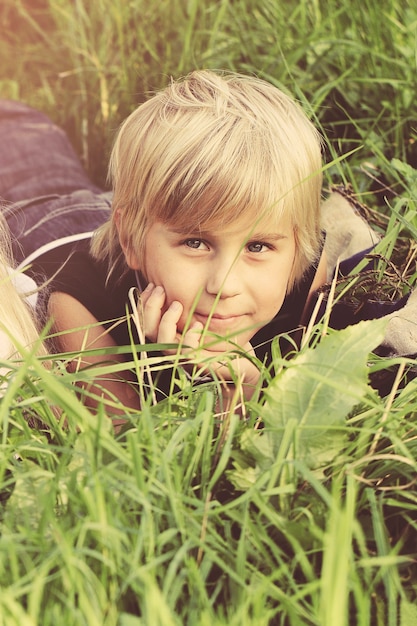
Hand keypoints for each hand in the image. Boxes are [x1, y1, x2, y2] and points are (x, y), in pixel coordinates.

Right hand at [139, 283, 259, 392]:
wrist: (241, 364)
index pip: (145, 322)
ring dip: (167, 320)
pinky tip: (197, 325)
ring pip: (162, 341)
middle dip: (150, 307)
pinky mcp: (197, 366)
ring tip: (178, 304)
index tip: (153, 286)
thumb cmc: (223, 340)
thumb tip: (179, 278)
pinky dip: (189, 337)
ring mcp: (183, 359)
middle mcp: (172, 349)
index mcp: (170, 337)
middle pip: (148, 331)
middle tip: (161, 289)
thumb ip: (189, 303)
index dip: (144, 304)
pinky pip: (185, 353)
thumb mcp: (204, 316)